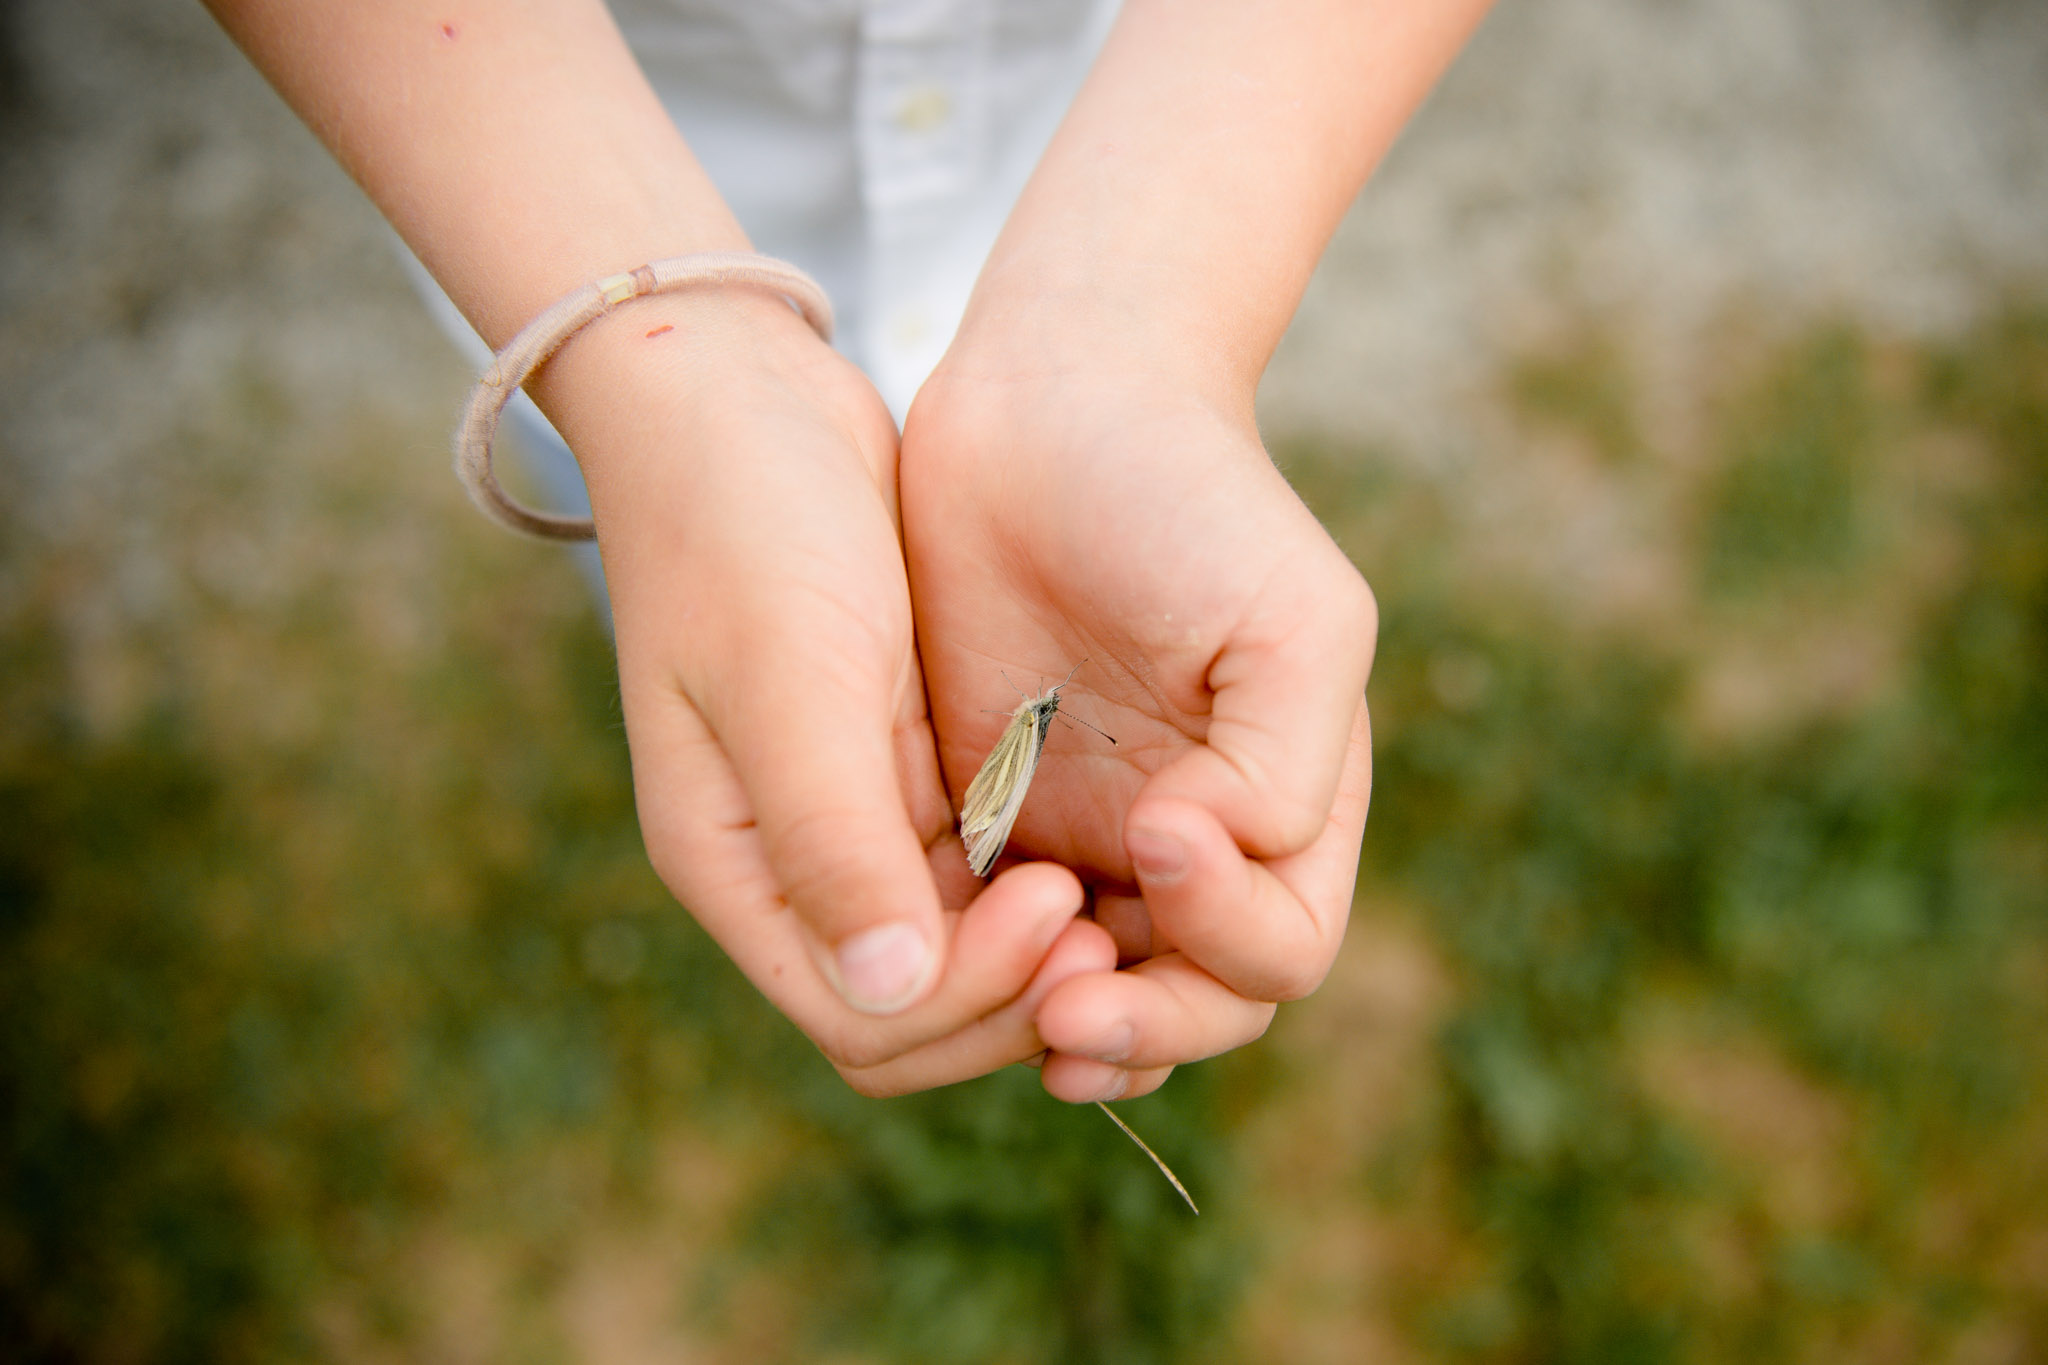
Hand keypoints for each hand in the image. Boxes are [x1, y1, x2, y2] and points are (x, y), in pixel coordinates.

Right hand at [539, 289, 1116, 1093]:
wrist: (734, 396)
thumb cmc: (745, 520)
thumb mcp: (794, 672)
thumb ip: (833, 835)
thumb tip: (889, 993)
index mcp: (737, 862)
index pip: (866, 1019)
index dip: (974, 996)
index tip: (1057, 898)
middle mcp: (789, 863)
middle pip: (916, 1010)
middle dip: (1016, 991)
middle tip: (1109, 921)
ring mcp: (844, 817)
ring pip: (957, 949)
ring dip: (1037, 946)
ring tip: (1121, 892)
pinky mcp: (894, 766)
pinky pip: (977, 870)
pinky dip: (1033, 878)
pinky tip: (1104, 839)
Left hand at [899, 339, 1377, 1102]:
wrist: (1048, 400)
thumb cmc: (1187, 495)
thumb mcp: (1294, 618)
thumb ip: (1288, 764)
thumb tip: (1203, 860)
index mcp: (1283, 806)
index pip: (1279, 948)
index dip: (1229, 939)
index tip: (1159, 835)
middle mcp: (1190, 842)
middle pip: (1191, 1002)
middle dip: (1142, 1029)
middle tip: (1068, 1013)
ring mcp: (1083, 834)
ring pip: (1086, 992)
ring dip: (1056, 1024)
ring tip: (1017, 1011)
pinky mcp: (983, 812)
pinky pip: (981, 933)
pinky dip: (972, 970)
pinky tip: (938, 955)